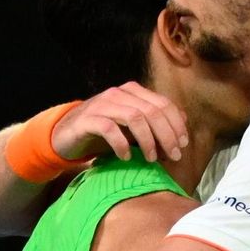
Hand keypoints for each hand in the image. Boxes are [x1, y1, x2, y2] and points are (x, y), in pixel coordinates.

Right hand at [51, 82, 188, 163]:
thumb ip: (154, 121)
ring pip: (134, 118)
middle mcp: (119, 93)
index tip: (183, 145)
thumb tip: (183, 123)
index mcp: (133, 91)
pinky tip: (125, 156)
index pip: (163, 103)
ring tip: (151, 159)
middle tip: (172, 156)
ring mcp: (102, 104)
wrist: (66, 134)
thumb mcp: (132, 126)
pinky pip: (110, 129)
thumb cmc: (103, 131)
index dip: (176, 124)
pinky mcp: (88, 120)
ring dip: (148, 141)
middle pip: (152, 111)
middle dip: (166, 135)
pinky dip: (121, 144)